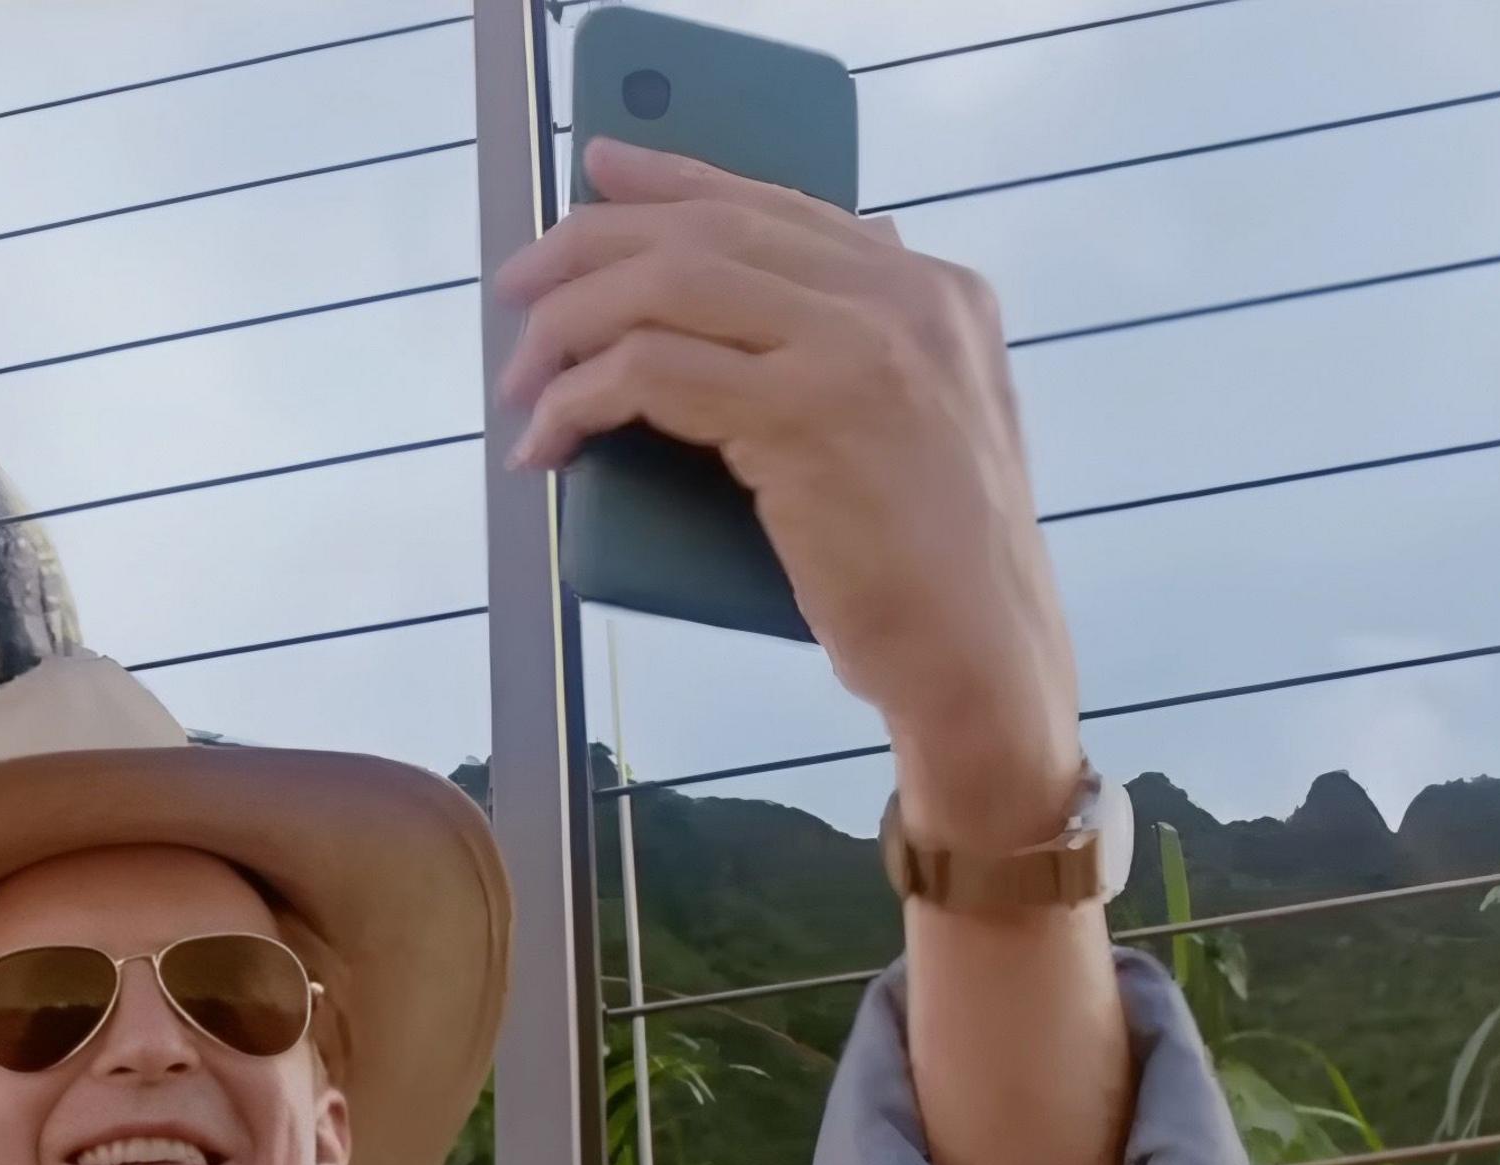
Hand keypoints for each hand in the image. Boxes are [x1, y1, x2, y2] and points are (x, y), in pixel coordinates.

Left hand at [496, 136, 1081, 843]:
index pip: (775, 202)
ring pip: (668, 285)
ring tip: (520, 381)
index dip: (672, 179)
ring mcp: (858, 349)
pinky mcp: (806, 416)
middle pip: (709, 229)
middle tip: (518, 286)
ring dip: (569, 325)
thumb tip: (771, 290)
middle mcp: (904, 296)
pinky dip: (578, 397)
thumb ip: (871, 344)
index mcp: (933, 288)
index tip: (595, 171)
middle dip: (591, 246)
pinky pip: (652, 371)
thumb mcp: (925, 422)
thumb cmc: (932, 568)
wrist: (981, 658)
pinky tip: (548, 439)